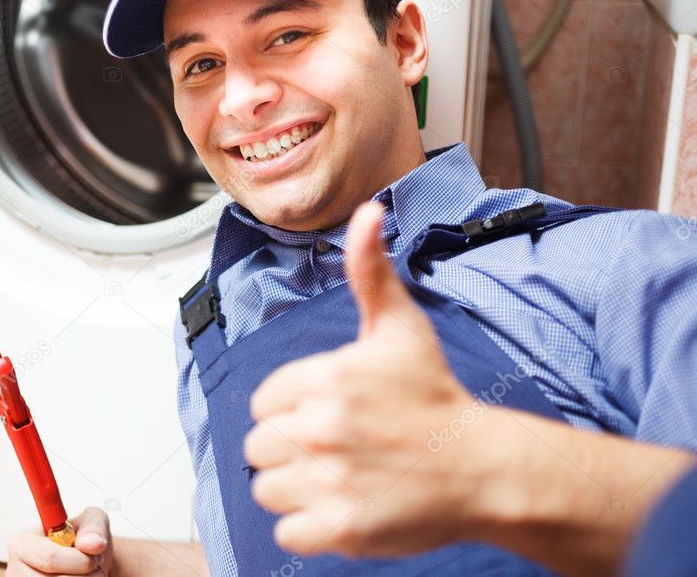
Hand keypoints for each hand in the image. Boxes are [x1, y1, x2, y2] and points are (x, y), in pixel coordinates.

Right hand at [6, 507, 114, 574]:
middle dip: (87, 575)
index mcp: (22, 544)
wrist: (83, 565)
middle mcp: (16, 571)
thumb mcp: (91, 521)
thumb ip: (93, 527)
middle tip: (96, 566)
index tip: (95, 556)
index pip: (50, 558)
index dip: (80, 560)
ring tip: (90, 574)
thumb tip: (92, 544)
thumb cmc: (82, 540)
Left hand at [243, 201, 487, 557]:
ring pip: (268, 489)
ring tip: (341, 475)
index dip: (292, 408)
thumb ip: (370, 270)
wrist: (483, 468)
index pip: (264, 402)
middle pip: (260, 447)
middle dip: (291, 448)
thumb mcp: (401, 326)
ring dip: (296, 488)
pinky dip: (309, 526)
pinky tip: (343, 506)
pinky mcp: (341, 528)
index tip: (331, 411)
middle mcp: (321, 428)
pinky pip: (287, 530)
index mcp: (325, 378)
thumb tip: (368, 211)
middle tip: (338, 447)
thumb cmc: (435, 395)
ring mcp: (330, 480)